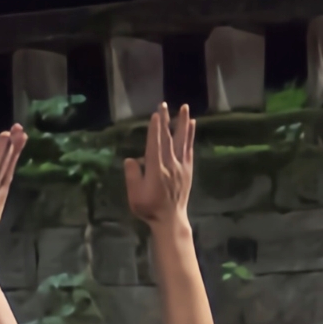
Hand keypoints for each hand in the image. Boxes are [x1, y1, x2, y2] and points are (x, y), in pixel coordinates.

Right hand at [122, 104, 196, 226]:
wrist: (170, 219)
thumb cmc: (149, 208)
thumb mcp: (135, 195)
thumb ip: (133, 176)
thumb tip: (130, 159)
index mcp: (156, 170)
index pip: (155, 145)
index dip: (155, 130)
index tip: (156, 115)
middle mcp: (170, 165)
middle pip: (168, 139)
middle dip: (166, 120)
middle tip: (164, 104)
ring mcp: (181, 166)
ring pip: (182, 140)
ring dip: (182, 123)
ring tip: (184, 107)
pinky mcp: (187, 169)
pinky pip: (189, 148)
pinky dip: (190, 135)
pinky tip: (192, 124)